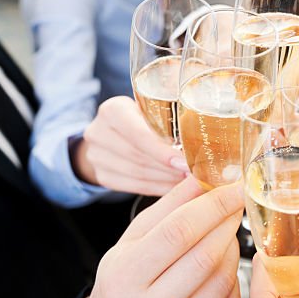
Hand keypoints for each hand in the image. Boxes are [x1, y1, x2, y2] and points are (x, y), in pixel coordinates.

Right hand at [71, 95, 187, 195]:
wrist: (109, 132)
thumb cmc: (138, 117)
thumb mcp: (148, 109)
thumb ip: (167, 119)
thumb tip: (202, 137)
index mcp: (113, 110)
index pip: (138, 135)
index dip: (162, 151)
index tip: (185, 163)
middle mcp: (98, 132)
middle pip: (139, 156)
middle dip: (169, 168)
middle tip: (194, 174)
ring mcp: (96, 156)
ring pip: (137, 174)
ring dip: (165, 180)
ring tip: (187, 181)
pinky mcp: (101, 176)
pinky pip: (133, 186)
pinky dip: (156, 188)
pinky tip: (173, 187)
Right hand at [84, 177, 244, 297]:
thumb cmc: (121, 283)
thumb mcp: (130, 242)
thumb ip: (166, 209)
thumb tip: (201, 177)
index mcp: (125, 277)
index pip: (179, 231)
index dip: (213, 204)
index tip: (233, 187)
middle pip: (205, 256)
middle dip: (227, 223)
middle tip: (234, 205)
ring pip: (222, 280)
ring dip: (233, 248)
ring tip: (226, 234)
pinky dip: (234, 279)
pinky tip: (223, 264)